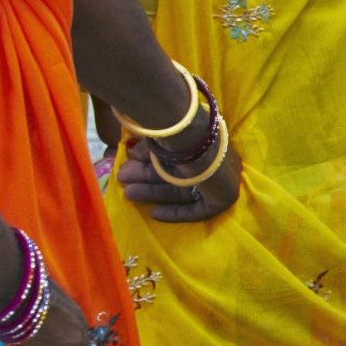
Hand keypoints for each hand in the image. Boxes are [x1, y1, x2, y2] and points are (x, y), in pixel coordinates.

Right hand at [115, 118, 241, 220]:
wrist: (196, 138)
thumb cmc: (177, 131)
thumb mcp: (159, 137)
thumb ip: (148, 146)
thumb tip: (131, 153)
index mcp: (199, 138)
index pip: (174, 155)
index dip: (150, 161)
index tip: (130, 161)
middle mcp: (210, 157)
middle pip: (175, 173)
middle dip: (147, 177)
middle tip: (122, 177)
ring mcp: (220, 177)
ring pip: (181, 189)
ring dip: (153, 192)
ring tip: (127, 193)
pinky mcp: (224, 197)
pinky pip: (198, 210)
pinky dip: (177, 212)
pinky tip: (155, 214)